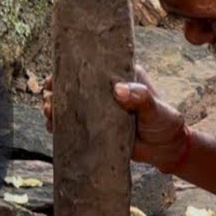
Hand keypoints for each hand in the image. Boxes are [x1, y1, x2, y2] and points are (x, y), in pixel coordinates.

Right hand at [43, 66, 188, 171]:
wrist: (166, 149)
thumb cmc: (164, 123)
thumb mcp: (156, 109)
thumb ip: (141, 98)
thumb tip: (119, 90)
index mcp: (121, 76)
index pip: (93, 66)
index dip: (71, 68)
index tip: (56, 76)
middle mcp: (107, 90)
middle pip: (76, 85)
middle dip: (57, 90)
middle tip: (50, 98)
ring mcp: (99, 109)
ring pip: (71, 104)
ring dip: (56, 108)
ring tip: (49, 113)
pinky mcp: (96, 128)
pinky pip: (75, 124)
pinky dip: (61, 126)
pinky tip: (53, 128)